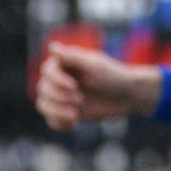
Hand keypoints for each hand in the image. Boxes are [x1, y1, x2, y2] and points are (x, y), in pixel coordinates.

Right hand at [36, 44, 161, 130]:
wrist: (127, 97)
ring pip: (43, 105)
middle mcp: (58, 79)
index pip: (47, 72)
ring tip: (75, 115)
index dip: (57, 81)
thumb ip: (73, 57)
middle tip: (80, 100)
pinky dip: (59, 123)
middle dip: (60, 97)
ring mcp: (60, 96)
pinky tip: (73, 124)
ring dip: (56, 112)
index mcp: (63, 64)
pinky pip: (51, 120)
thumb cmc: (113, 77)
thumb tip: (52, 47)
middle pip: (43, 89)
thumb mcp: (95, 65)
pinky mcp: (65, 111)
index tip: (74, 86)